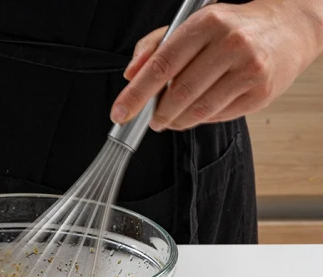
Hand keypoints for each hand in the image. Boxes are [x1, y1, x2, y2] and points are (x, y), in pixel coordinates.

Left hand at [110, 1, 321, 131]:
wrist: (288, 28)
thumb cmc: (232, 27)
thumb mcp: (191, 24)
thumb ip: (154, 46)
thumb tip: (130, 75)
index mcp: (207, 23)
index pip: (161, 65)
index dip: (137, 94)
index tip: (120, 113)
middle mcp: (230, 44)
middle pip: (179, 93)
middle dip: (157, 113)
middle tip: (150, 119)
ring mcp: (249, 69)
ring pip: (198, 110)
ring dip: (176, 121)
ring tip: (170, 118)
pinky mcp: (261, 92)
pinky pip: (219, 116)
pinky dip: (200, 119)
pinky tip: (198, 110)